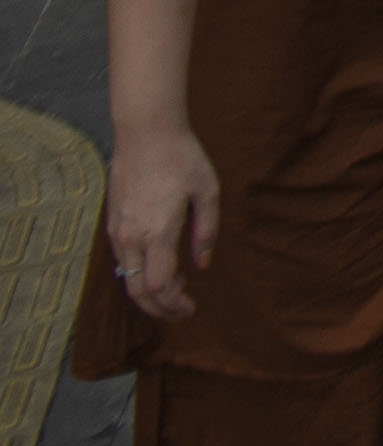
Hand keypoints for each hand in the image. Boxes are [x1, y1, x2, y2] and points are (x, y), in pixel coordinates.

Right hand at [101, 124, 217, 321]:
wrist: (145, 133)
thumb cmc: (181, 158)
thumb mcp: (207, 192)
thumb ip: (205, 231)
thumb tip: (202, 265)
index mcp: (157, 232)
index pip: (158, 286)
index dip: (172, 305)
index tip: (190, 309)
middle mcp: (131, 237)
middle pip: (137, 290)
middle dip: (158, 308)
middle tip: (180, 312)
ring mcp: (118, 230)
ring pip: (126, 277)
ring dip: (147, 292)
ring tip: (174, 291)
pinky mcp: (113, 222)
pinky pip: (122, 259)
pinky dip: (137, 273)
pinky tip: (158, 267)